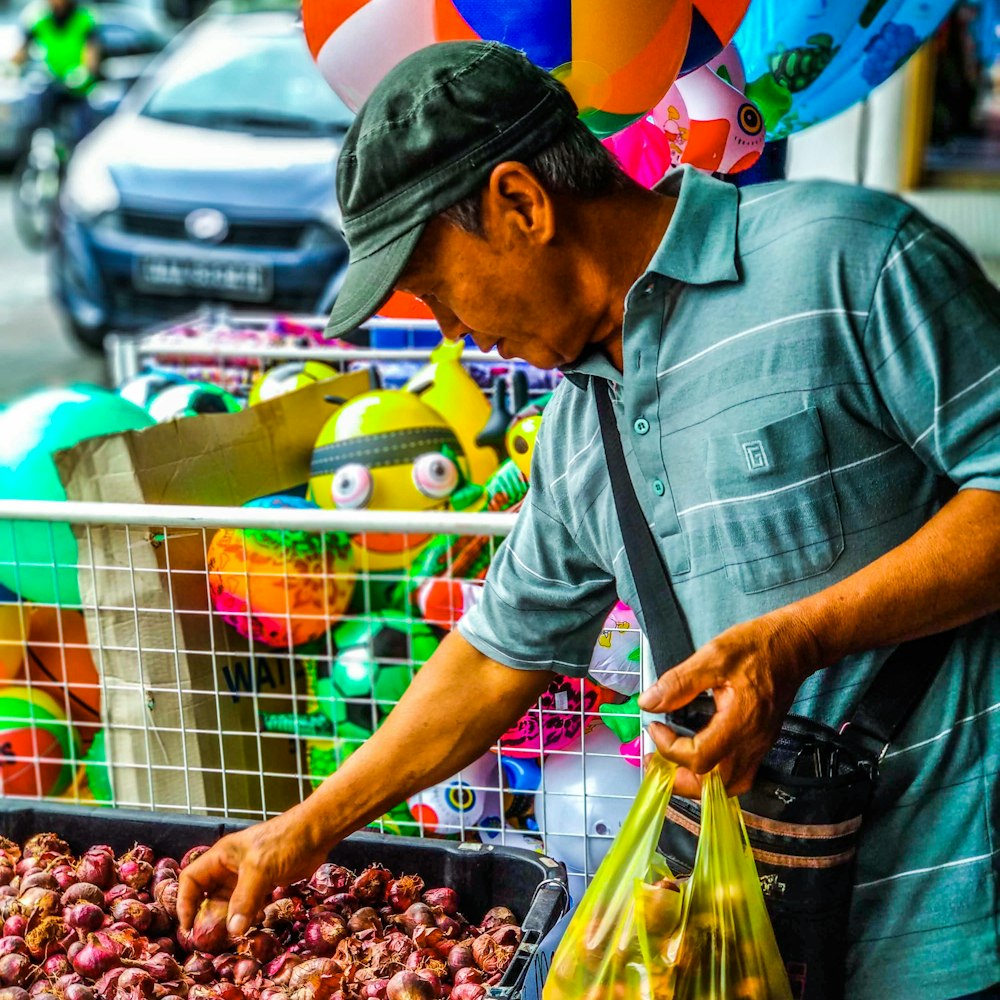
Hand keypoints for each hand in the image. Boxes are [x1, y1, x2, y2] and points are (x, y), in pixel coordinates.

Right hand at [177, 804, 330, 938]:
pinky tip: (252, 925)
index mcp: (221, 856)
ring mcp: (248, 875)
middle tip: (207, 940)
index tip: (187, 927)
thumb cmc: (284, 842)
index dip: (184, 902)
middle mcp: (230, 866)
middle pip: (208, 894)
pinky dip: (247, 915)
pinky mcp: (264, 882)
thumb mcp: (260, 869)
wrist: (316, 833)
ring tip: (228, 938)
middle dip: (206, 916)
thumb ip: (244, 900)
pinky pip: (248, 903)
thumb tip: (232, 930)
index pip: (191, 879)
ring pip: (228, 901)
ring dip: (228, 918)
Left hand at [638, 609, 823, 796]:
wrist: (794, 646)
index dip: (670, 748)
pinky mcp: (761, 744)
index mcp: (740, 722)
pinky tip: (698, 760)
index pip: (700, 758)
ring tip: (671, 765)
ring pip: (726, 786)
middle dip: (678, 779)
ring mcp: (759, 746)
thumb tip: (649, 703)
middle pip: (713, 785)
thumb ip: (679, 682)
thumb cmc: (757, 647)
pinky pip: (738, 776)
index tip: (655, 726)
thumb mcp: (713, 656)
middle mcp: (752, 743)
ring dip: (695, 783)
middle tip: (653, 759)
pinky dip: (715, 778)